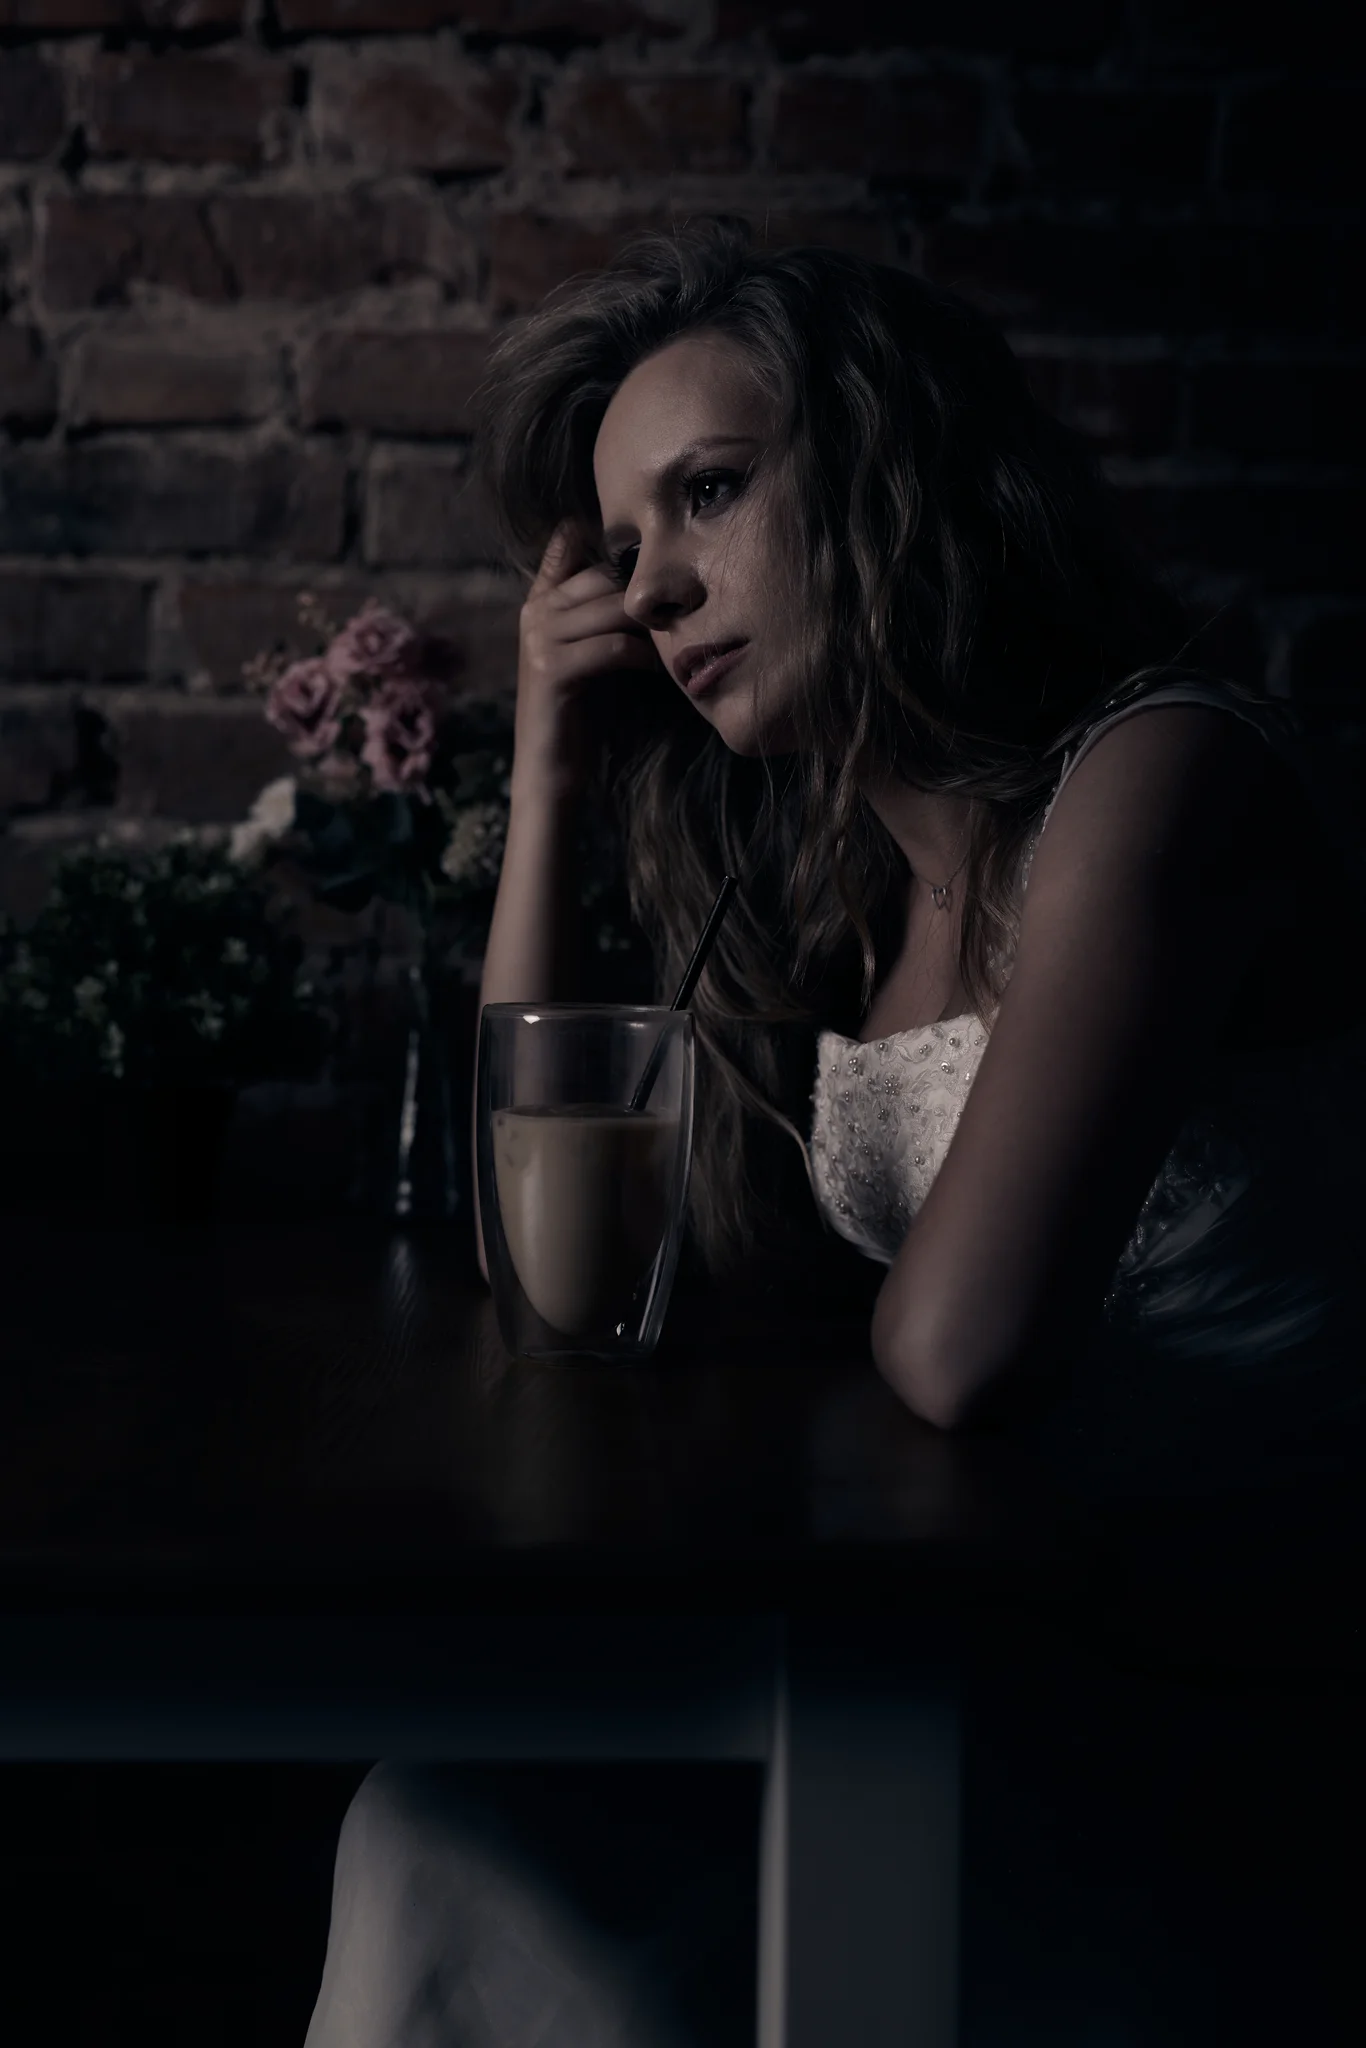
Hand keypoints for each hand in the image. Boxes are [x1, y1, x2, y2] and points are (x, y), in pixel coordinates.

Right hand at [514, 520, 662, 799]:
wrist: (551, 768)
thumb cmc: (582, 710)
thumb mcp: (592, 649)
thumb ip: (603, 610)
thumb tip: (649, 575)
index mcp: (540, 600)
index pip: (569, 543)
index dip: (608, 545)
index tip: (648, 561)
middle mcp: (535, 611)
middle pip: (605, 577)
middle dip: (644, 597)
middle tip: (677, 616)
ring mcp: (538, 638)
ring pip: (613, 610)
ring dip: (648, 629)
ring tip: (668, 646)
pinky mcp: (551, 669)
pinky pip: (613, 646)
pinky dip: (641, 657)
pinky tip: (653, 670)